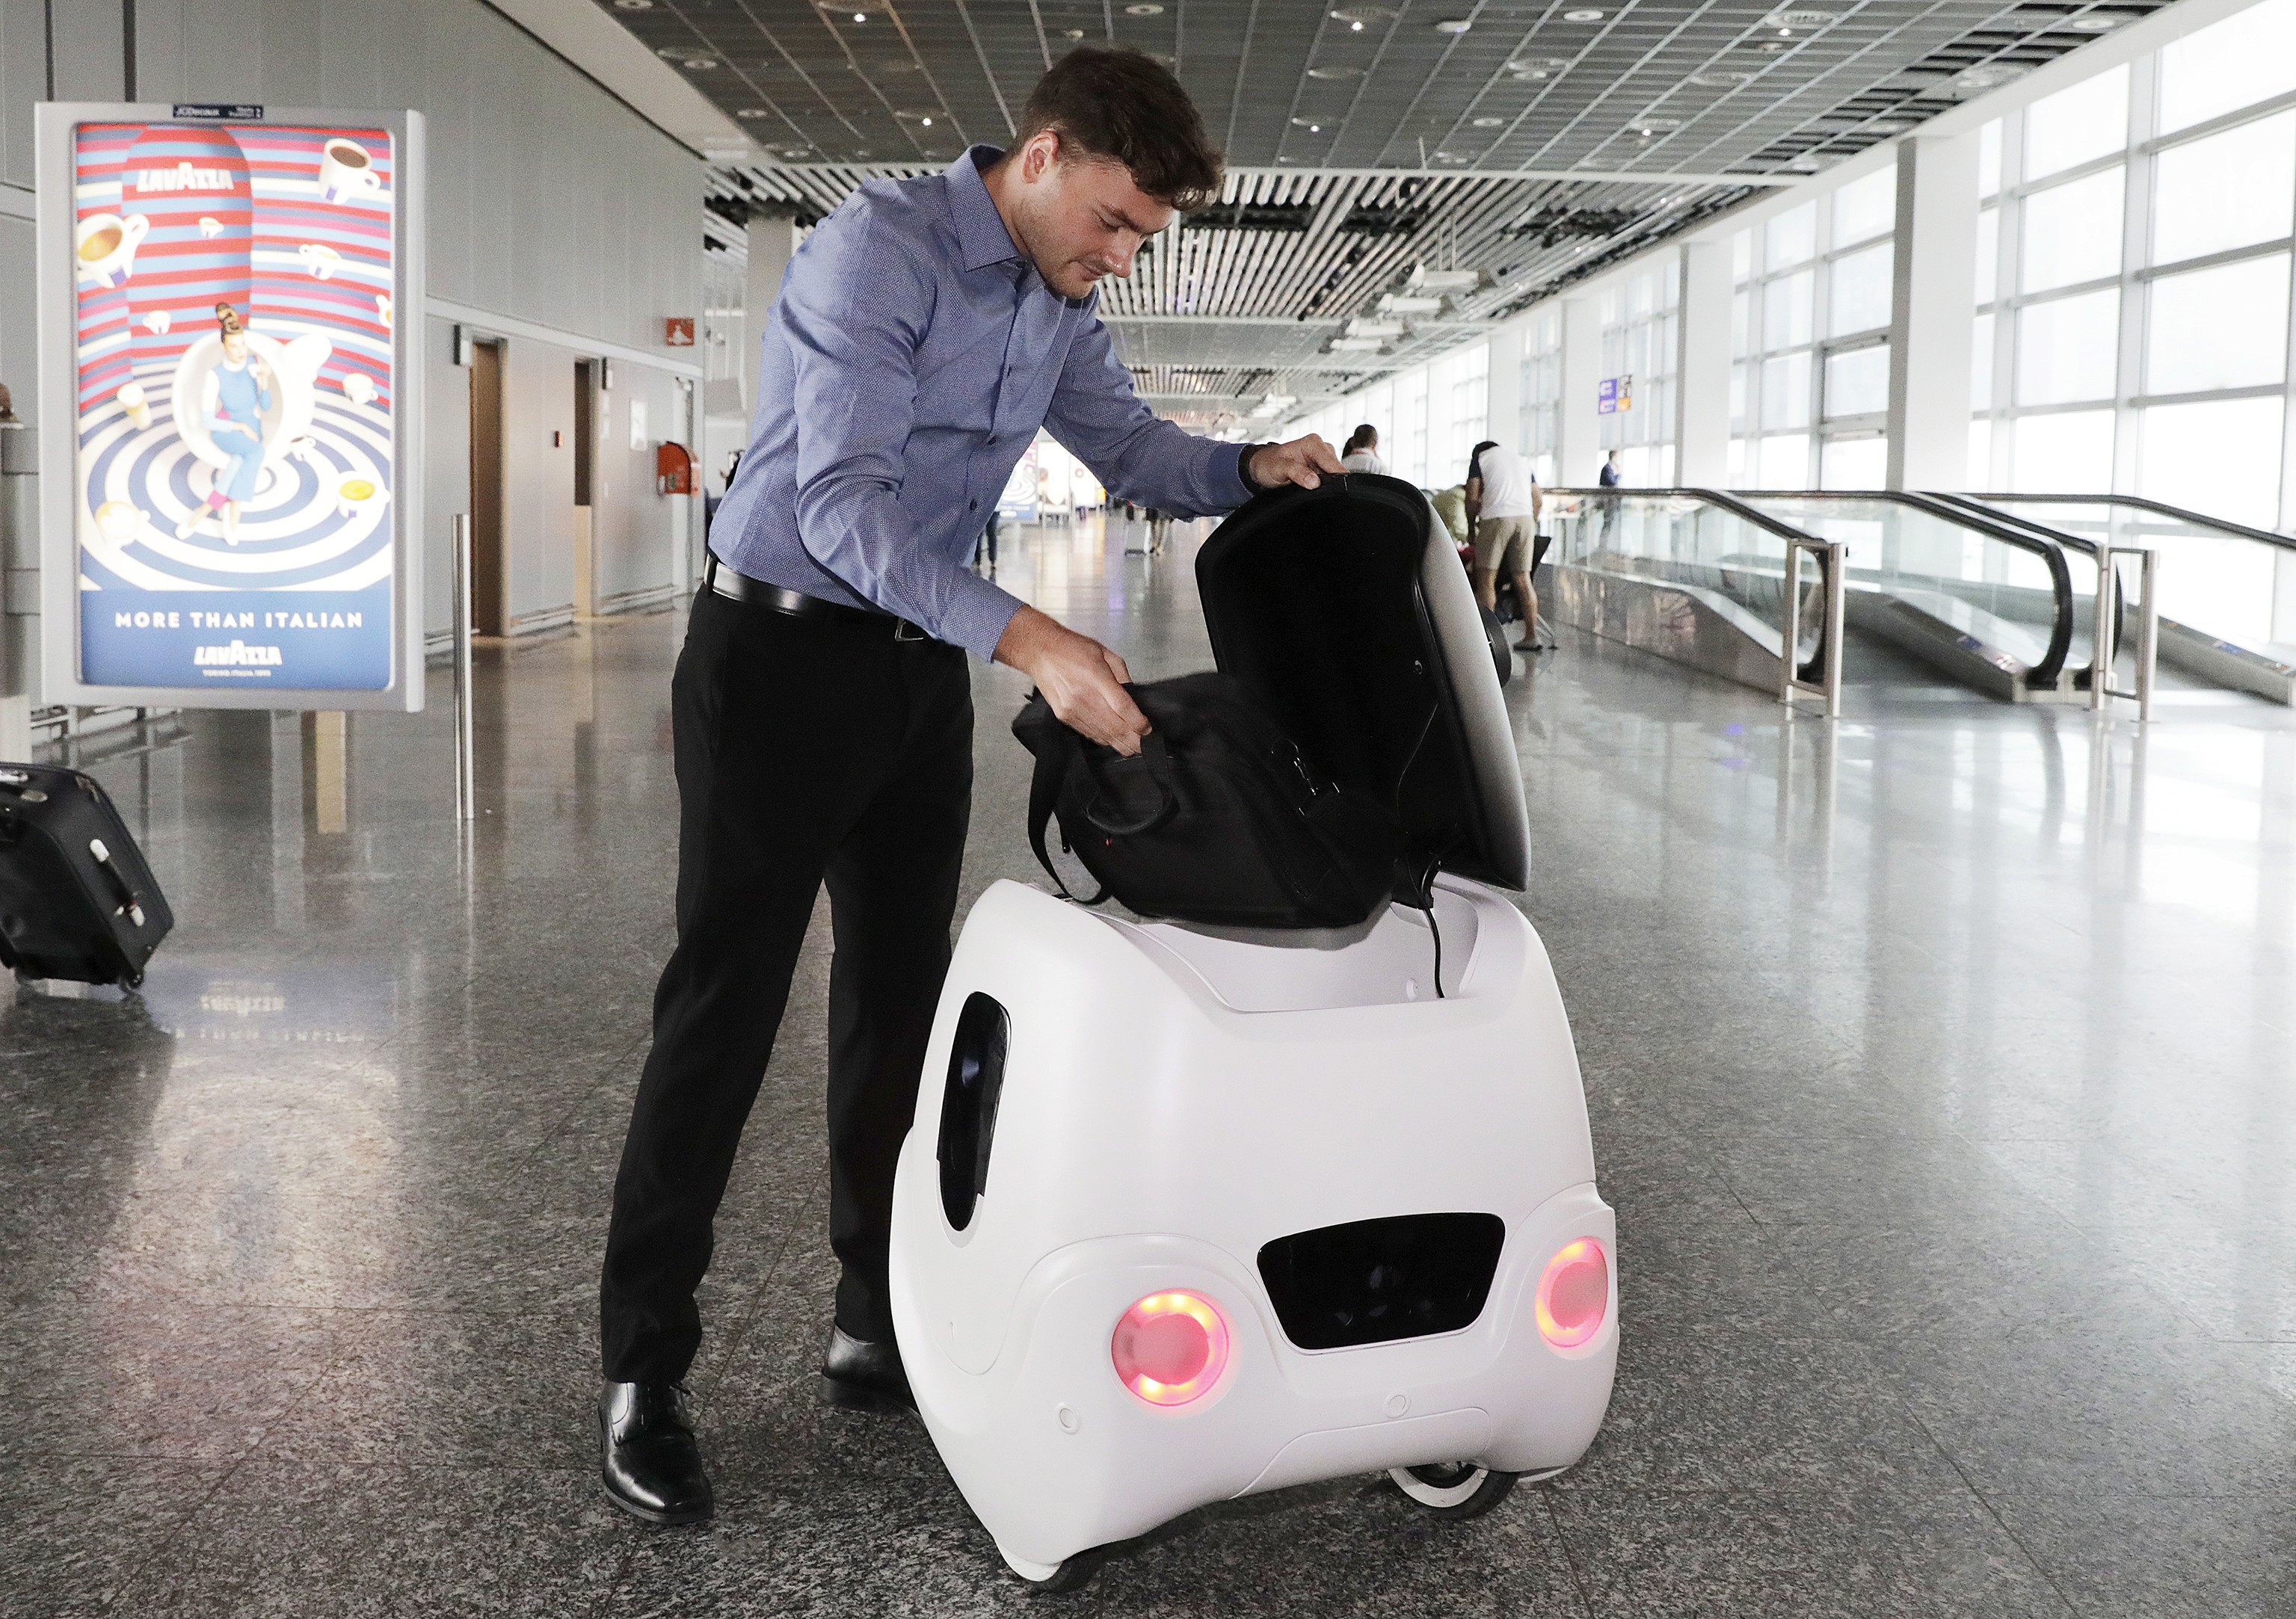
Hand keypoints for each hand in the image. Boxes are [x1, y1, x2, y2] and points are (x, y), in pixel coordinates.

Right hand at [994, 605, 1148, 754]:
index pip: (1122, 707)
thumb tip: (1134, 698)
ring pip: (1102, 735)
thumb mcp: (1105, 653)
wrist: (1040, 651)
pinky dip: (1103, 739)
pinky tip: (1113, 740)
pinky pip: (1088, 733)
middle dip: (1133, 741)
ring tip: (1133, 748)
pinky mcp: (1064, 716)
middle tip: (1145, 746)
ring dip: (1119, 744)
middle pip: (1114, 727)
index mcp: (1096, 678)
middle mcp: (1083, 696)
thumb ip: (1122, 675)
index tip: (1147, 729)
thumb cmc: (1071, 648)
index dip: (1138, 723)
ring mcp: (1072, 709)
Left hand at [1249, 434, 1345, 491]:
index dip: (1334, 478)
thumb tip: (1314, 482)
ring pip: (1334, 476)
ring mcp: (1323, 459)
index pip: (1332, 462)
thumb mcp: (1278, 468)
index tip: (1331, 490)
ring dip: (1325, 484)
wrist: (1262, 467)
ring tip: (1307, 486)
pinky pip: (1329, 479)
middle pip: (1336, 470)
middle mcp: (1321, 448)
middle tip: (1311, 488)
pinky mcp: (1322, 469)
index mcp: (1312, 443)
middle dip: (1328, 482)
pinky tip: (1311, 487)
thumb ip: (1296, 473)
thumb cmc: (1268, 463)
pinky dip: (1323, 485)